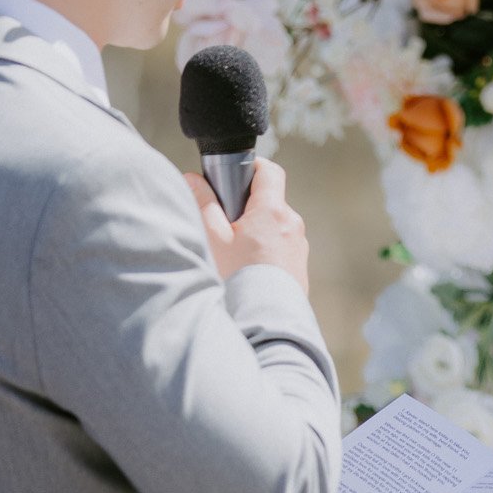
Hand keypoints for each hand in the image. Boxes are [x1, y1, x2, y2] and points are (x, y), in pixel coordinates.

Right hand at [189, 157, 308, 289]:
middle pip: (269, 202)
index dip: (252, 168)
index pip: (270, 171)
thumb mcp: (212, 239)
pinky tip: (247, 273)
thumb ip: (203, 204)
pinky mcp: (300, 270)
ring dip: (256, 233)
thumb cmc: (236, 279)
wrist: (264, 323)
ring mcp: (299, 248)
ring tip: (234, 256)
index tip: (234, 176)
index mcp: (273, 211)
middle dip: (247, 208)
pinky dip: (265, 254)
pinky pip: (281, 251)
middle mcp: (292, 225)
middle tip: (224, 225)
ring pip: (275, 228)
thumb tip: (193, 178)